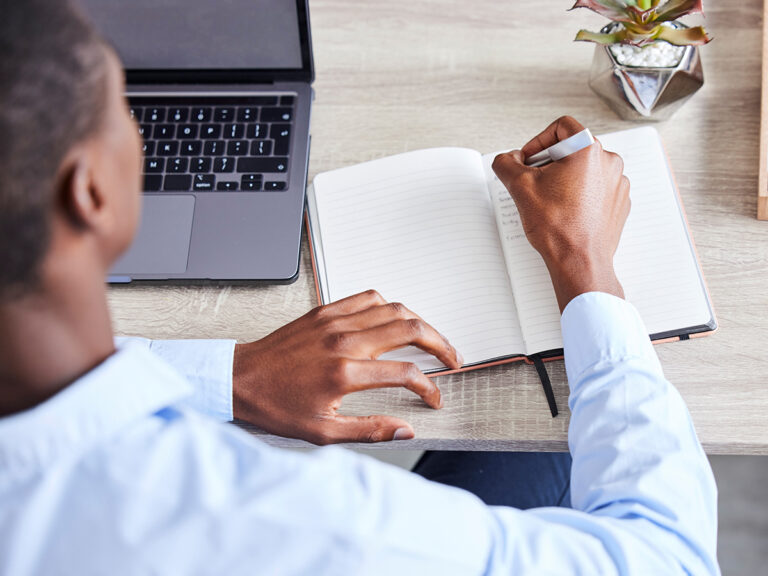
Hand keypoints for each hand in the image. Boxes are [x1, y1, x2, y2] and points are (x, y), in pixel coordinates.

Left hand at [232, 290, 462, 444]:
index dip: (428, 387)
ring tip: (431, 338)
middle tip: (452, 358)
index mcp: (344, 373)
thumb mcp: (322, 432)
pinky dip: (388, 305)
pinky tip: (394, 318)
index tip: (433, 398)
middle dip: (440, 343)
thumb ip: (369, 430)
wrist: (241, 379)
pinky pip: (367, 297)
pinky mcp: (325, 311)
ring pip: (393, 308)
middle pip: (409, 328)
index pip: (406, 373)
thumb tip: (405, 429)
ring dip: (419, 321)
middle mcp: (343, 341)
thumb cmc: (276, 405)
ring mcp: (334, 321)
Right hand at [491, 116, 629, 311]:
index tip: (528, 160)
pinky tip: (565, 212)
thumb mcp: (520, 188)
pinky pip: (596, 188)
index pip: (561, 127)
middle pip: (573, 148)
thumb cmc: (558, 227)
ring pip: (585, 169)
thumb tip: (507, 159)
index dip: (538, 141)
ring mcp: (618, 183)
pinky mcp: (619, 202)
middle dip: (549, 163)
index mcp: (589, 150)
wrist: (580, 262)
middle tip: (534, 183)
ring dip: (565, 179)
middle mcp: (609, 162)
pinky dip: (580, 194)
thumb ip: (506, 163)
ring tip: (550, 201)